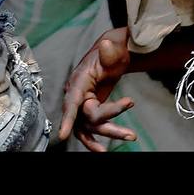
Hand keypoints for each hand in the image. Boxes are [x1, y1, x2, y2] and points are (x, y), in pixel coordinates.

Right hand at [59, 27, 136, 151]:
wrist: (113, 52)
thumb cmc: (112, 51)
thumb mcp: (112, 50)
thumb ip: (109, 50)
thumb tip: (107, 44)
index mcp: (79, 80)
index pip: (71, 101)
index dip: (67, 118)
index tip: (63, 135)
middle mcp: (77, 93)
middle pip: (86, 117)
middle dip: (108, 127)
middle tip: (130, 134)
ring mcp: (82, 103)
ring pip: (90, 126)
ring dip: (109, 133)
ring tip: (130, 136)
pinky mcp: (89, 109)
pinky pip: (89, 128)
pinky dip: (94, 140)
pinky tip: (103, 150)